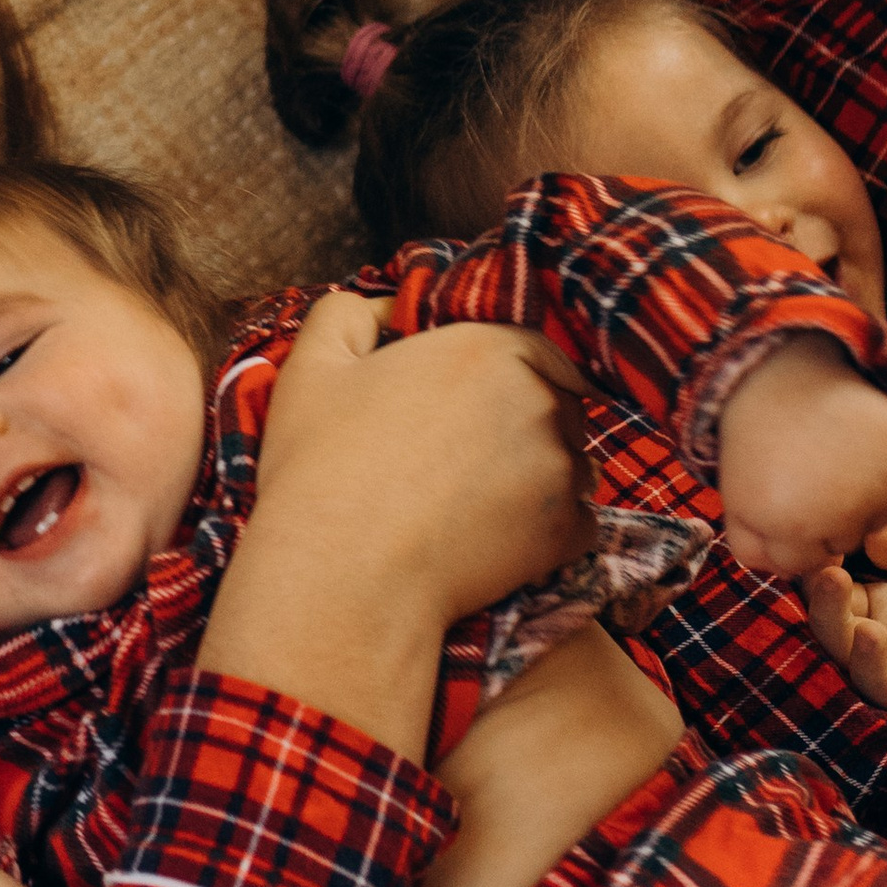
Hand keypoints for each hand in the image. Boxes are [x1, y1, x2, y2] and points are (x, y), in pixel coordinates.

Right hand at [206, 298, 592, 764]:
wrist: (347, 575)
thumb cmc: (324, 470)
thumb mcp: (311, 368)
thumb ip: (346, 314)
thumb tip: (381, 310)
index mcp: (487, 346)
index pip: (528, 346)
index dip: (496, 375)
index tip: (457, 407)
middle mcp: (540, 399)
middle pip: (554, 400)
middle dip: (518, 423)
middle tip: (456, 458)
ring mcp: (563, 467)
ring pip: (569, 460)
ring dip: (537, 473)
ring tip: (471, 500)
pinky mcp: (570, 531)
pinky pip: (575, 519)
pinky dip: (545, 529)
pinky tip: (491, 537)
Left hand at [714, 336, 886, 576]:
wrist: (785, 374)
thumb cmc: (756, 442)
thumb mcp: (737, 501)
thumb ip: (754, 551)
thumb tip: (785, 578)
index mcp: (788, 529)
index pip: (806, 566)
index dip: (793, 536)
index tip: (785, 503)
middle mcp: (838, 517)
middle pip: (845, 545)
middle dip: (827, 521)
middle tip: (808, 477)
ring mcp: (878, 488)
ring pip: (877, 520)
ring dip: (861, 499)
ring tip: (833, 460)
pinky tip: (860, 448)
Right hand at [807, 513, 886, 733]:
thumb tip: (867, 528)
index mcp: (876, 609)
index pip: (830, 598)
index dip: (817, 577)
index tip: (817, 545)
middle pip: (842, 644)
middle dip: (829, 615)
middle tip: (831, 577)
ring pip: (883, 689)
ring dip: (868, 666)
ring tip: (870, 632)